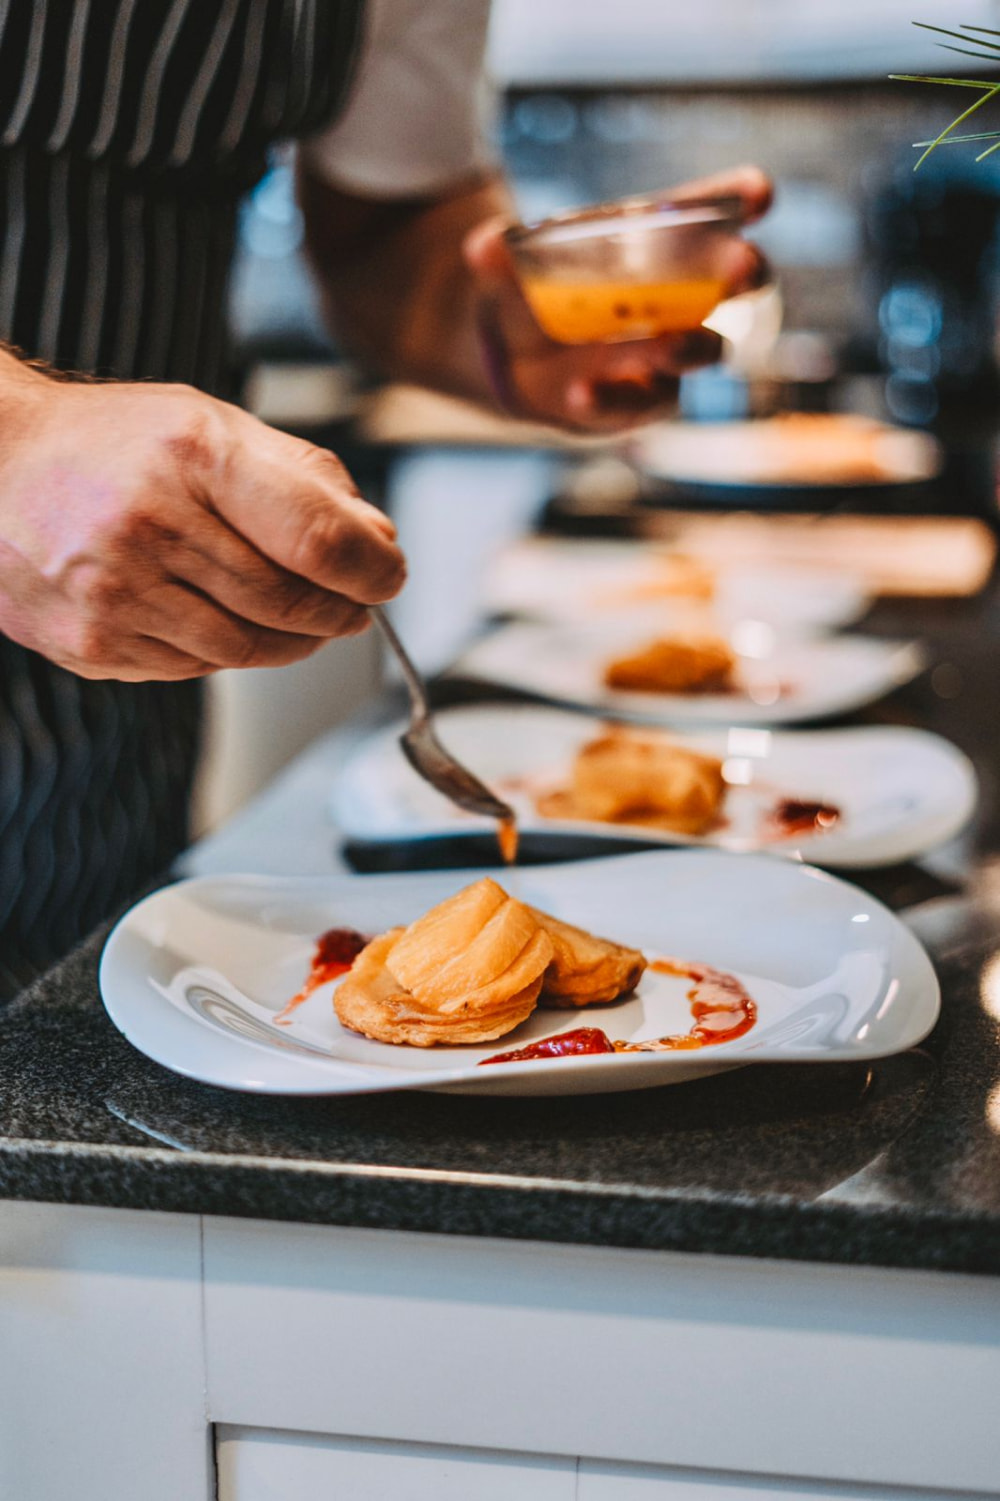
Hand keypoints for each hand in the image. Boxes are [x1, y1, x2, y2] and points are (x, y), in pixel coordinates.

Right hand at [0, 369, 405, 680]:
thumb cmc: (111, 443)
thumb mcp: (211, 425)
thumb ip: (303, 479)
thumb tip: (378, 540)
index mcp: (194, 455)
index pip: (317, 539)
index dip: (371, 571)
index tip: (387, 577)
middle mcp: (150, 524)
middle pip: (289, 604)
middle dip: (339, 612)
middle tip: (353, 606)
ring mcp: (115, 592)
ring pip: (247, 650)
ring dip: (293, 643)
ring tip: (302, 619)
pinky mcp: (92, 643)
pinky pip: (193, 669)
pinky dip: (225, 653)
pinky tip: (218, 618)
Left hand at [464, 165, 772, 433]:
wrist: (514, 351)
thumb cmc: (536, 285)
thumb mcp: (511, 260)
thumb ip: (500, 252)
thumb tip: (481, 250)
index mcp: (660, 242)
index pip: (709, 212)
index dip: (738, 199)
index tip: (759, 191)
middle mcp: (679, 296)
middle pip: (728, 283)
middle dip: (743, 274)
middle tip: (744, 270)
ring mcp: (664, 353)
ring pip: (698, 352)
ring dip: (689, 348)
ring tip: (669, 346)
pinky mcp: (635, 401)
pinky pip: (634, 404)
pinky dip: (610, 398)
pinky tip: (581, 390)